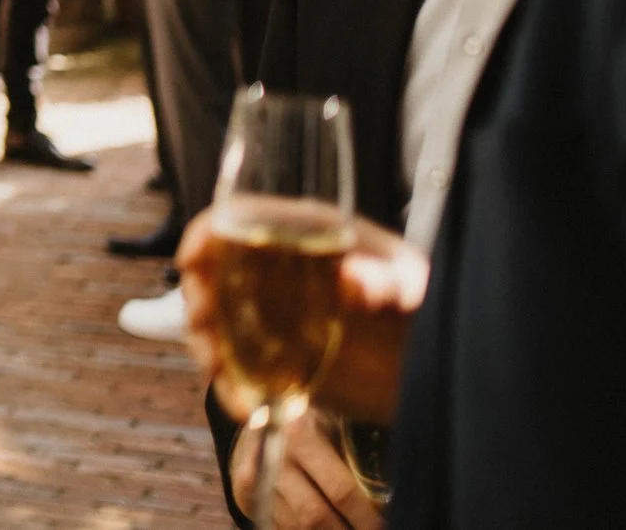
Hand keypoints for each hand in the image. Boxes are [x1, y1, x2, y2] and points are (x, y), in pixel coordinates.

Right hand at [179, 211, 429, 427]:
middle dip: (198, 298)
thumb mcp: (415, 286)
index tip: (193, 258)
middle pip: (212, 272)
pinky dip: (232, 389)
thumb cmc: (425, 308)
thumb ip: (387, 279)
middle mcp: (276, 271)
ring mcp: (272, 317)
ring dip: (206, 346)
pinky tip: (246, 407)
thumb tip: (350, 279)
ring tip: (221, 372)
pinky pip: (237, 370)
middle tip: (206, 324)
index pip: (238, 217)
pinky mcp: (275, 360)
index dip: (207, 234)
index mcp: (303, 234)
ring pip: (215, 324)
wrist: (432, 369)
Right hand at [229, 410, 384, 529]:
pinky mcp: (245, 495)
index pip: (341, 491)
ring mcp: (254, 478)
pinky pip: (282, 528)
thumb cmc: (311, 422)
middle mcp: (272, 455)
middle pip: (316, 517)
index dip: (368, 518)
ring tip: (351, 528)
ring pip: (299, 528)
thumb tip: (400, 490)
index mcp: (299, 432)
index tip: (389, 526)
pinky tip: (328, 527)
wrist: (257, 416)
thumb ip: (357, 452)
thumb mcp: (333, 423)